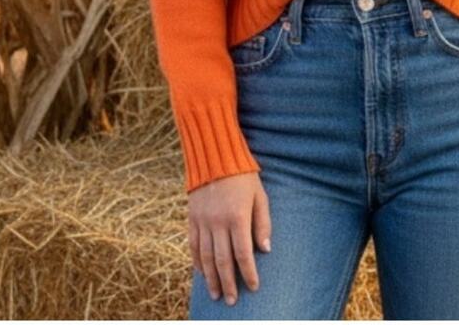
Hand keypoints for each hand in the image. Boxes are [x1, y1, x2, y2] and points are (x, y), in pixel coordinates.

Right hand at [188, 172, 270, 305]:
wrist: (214, 157)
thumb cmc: (243, 176)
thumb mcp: (260, 195)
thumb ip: (263, 222)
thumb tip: (266, 249)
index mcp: (237, 216)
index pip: (243, 253)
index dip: (249, 272)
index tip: (254, 287)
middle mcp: (218, 222)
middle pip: (222, 261)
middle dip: (228, 283)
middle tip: (232, 301)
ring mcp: (202, 221)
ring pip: (206, 258)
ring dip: (211, 279)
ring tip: (217, 294)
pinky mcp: (192, 218)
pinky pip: (193, 246)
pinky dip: (197, 262)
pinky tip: (202, 273)